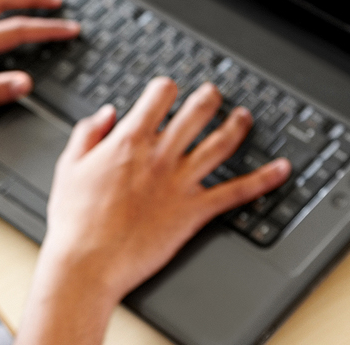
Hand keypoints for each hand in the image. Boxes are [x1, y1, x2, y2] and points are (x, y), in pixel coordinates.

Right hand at [26, 78, 289, 334]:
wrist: (87, 262)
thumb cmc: (75, 219)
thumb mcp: (69, 166)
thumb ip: (88, 133)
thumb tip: (106, 113)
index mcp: (128, 141)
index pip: (159, 95)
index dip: (167, 87)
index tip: (168, 89)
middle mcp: (160, 156)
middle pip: (197, 112)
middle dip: (209, 97)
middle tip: (214, 93)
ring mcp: (180, 182)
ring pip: (221, 144)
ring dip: (237, 125)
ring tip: (244, 116)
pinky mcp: (194, 211)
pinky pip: (237, 191)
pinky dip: (263, 179)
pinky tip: (280, 170)